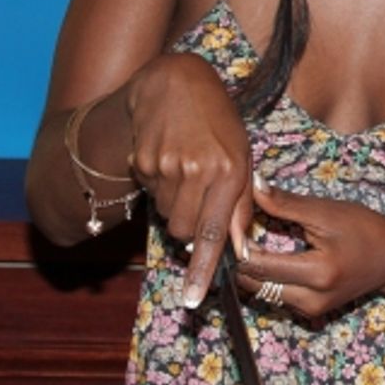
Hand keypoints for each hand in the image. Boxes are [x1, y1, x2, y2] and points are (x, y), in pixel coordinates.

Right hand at [125, 53, 252, 306]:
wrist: (176, 84)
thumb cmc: (218, 123)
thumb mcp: (242, 157)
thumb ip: (241, 204)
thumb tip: (240, 249)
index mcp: (230, 172)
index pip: (214, 233)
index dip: (204, 270)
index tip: (194, 300)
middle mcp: (198, 171)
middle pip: (185, 231)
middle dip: (190, 225)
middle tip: (198, 195)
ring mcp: (167, 166)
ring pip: (167, 216)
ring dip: (175, 204)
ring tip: (186, 168)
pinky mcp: (143, 162)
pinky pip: (150, 195)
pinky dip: (159, 185)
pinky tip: (169, 158)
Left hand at [234, 181, 384, 318]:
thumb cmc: (364, 230)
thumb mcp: (326, 212)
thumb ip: (285, 203)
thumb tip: (254, 186)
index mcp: (318, 273)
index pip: (260, 265)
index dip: (240, 245)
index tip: (233, 224)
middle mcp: (311, 299)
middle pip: (255, 283)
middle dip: (242, 259)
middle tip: (237, 233)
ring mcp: (310, 310)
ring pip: (262, 292)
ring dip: (252, 269)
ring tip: (251, 243)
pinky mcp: (310, 312)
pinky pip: (275, 295)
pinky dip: (267, 277)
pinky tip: (269, 256)